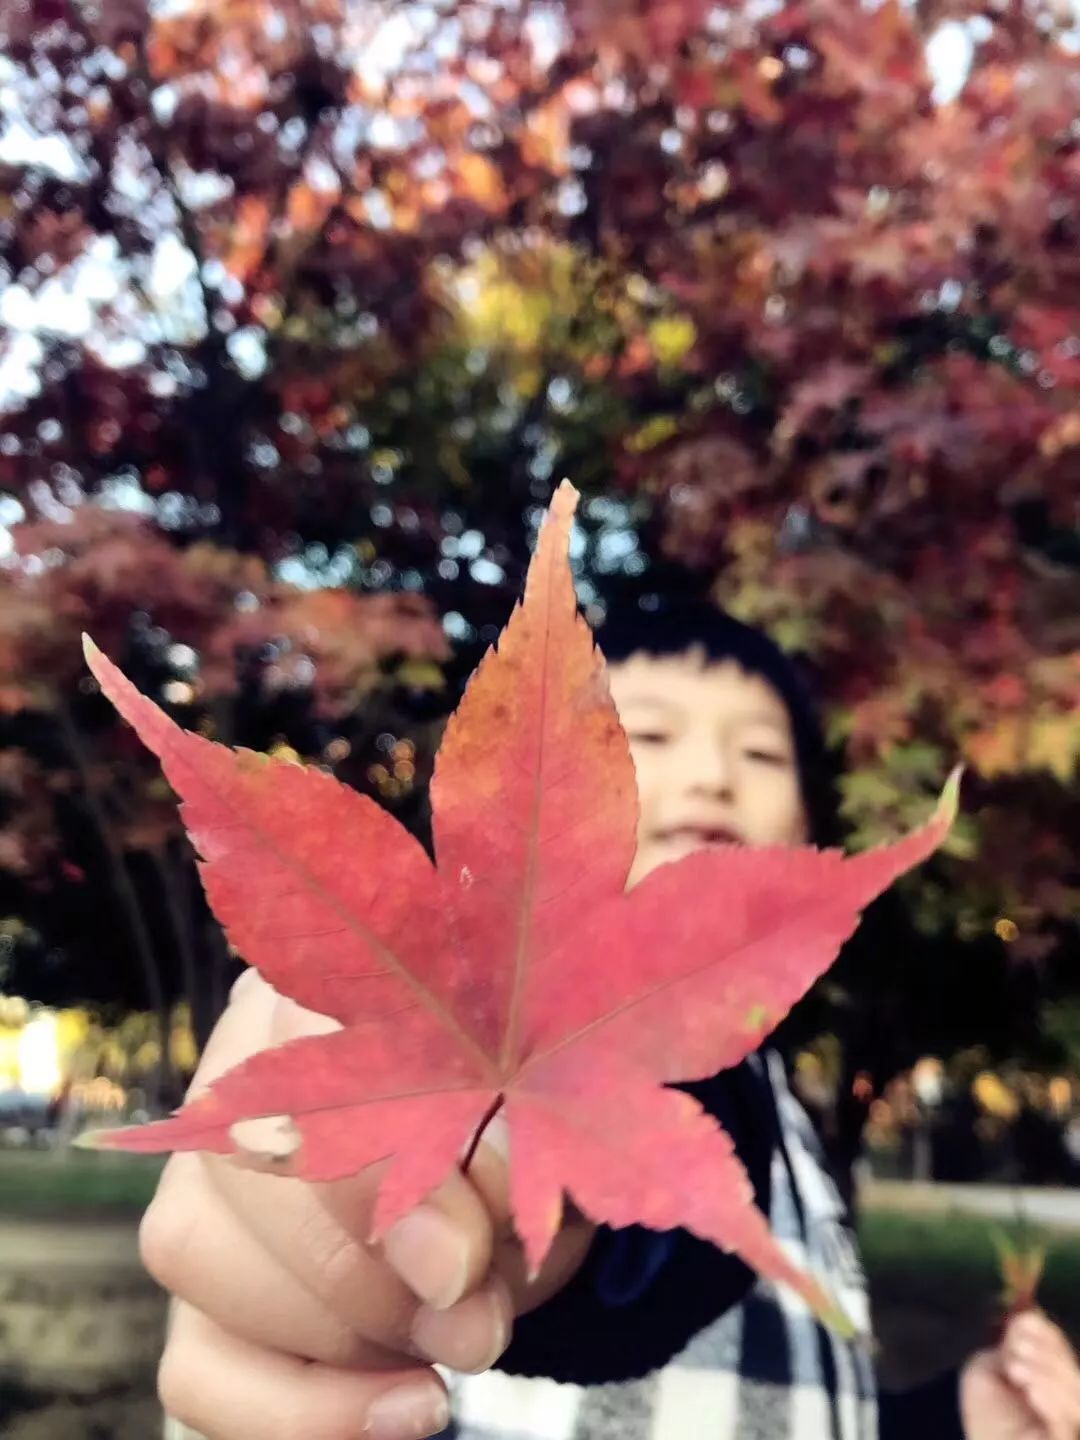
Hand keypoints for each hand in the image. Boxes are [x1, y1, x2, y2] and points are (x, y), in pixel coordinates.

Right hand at [143, 971, 593, 1439]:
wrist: (531, 1192)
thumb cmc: (535, 1128)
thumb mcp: (552, 1126)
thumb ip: (512, 1161)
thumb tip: (442, 1267)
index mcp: (327, 992)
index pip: (298, 1032)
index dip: (375, 1143)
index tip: (467, 1243)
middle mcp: (241, 1075)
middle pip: (234, 1156)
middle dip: (363, 1261)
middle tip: (475, 1311)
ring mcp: (202, 1188)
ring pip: (195, 1254)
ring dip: (342, 1328)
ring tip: (461, 1340)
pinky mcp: (201, 1300)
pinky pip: (194, 1371)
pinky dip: (302, 1415)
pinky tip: (408, 1410)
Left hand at [961, 1310, 1079, 1439]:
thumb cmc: (984, 1416)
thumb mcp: (986, 1371)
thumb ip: (1006, 1348)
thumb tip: (1027, 1318)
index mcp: (1051, 1379)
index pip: (1061, 1353)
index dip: (1048, 1334)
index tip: (1026, 1320)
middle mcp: (1066, 1402)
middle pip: (1074, 1372)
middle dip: (1048, 1352)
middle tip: (1018, 1345)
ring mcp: (1067, 1425)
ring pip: (1077, 1396)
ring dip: (1047, 1373)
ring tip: (1015, 1368)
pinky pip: (1066, 1426)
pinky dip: (1052, 1402)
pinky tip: (1032, 1389)